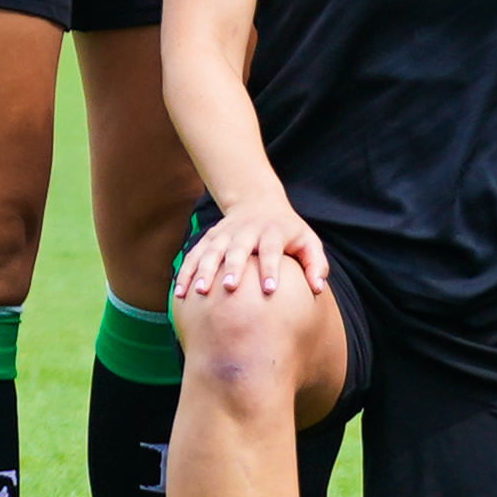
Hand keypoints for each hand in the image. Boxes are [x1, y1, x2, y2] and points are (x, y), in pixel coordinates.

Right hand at [178, 198, 329, 300]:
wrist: (259, 203)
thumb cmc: (288, 231)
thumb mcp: (308, 241)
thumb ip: (315, 264)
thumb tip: (317, 289)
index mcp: (272, 232)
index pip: (271, 250)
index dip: (270, 269)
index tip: (270, 290)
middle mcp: (246, 231)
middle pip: (238, 249)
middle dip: (233, 267)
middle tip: (229, 288)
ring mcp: (225, 234)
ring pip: (211, 251)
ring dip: (204, 270)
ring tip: (199, 292)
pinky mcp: (209, 238)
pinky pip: (194, 255)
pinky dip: (186, 272)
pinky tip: (179, 293)